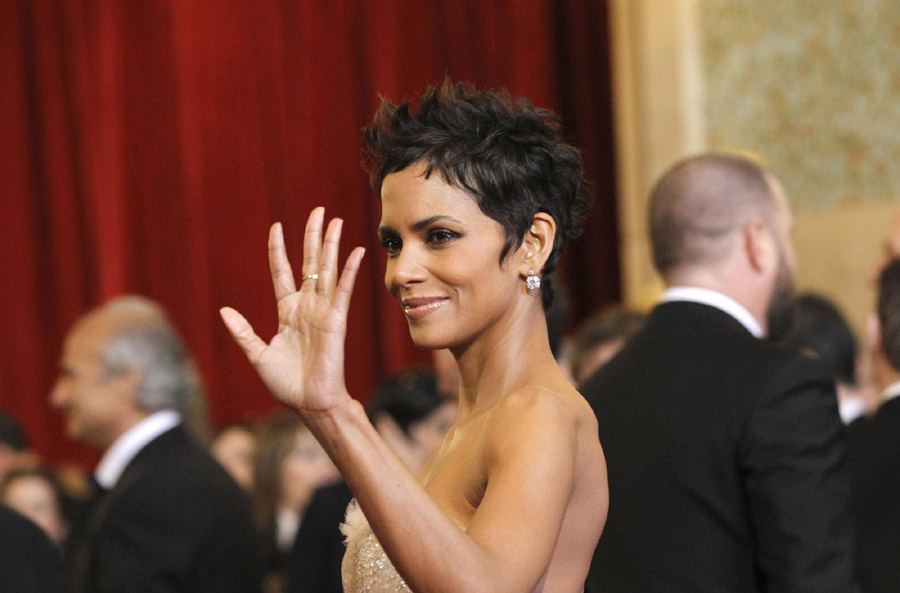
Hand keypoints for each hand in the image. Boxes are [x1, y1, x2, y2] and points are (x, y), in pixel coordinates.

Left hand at [220, 208, 364, 413]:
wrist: (310, 403)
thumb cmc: (286, 384)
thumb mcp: (258, 355)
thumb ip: (243, 332)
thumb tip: (223, 311)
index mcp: (287, 311)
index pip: (282, 272)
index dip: (278, 250)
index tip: (277, 227)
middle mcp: (307, 306)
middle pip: (309, 262)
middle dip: (313, 236)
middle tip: (319, 211)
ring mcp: (323, 311)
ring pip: (327, 270)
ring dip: (331, 245)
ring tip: (335, 220)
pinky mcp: (336, 320)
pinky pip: (343, 290)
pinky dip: (349, 270)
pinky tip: (355, 251)